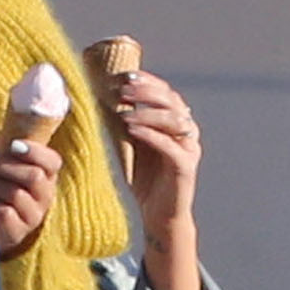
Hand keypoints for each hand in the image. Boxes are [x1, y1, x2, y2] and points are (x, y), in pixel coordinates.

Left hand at [0, 140, 58, 258]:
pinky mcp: (17, 233)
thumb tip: (11, 139)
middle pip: (35, 176)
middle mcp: (45, 198)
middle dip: (6, 166)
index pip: (53, 162)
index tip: (13, 145)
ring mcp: (33, 218)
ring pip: (17, 194)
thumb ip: (14, 150)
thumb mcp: (9, 166)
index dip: (35, 151)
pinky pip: (4, 213)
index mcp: (47, 177)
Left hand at [105, 66, 204, 289]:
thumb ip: (125, 121)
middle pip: (172, 101)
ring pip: (174, 121)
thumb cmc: (144, 177)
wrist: (158, 214)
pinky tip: (132, 130)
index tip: (124, 76)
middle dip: (147, 92)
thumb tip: (101, 96)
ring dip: (148, 113)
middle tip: (123, 90)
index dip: (147, 81)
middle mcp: (187, 131)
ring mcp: (189, 149)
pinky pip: (171, 147)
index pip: (166, 92)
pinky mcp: (186, 167)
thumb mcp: (132, 144)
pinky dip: (151, 135)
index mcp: (176, 121)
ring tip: (125, 113)